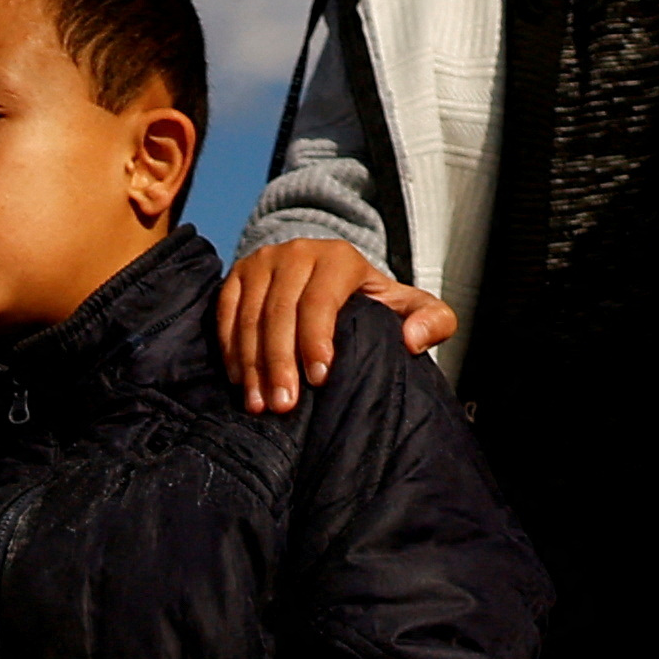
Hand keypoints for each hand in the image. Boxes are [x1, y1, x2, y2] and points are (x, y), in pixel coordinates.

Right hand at [216, 240, 455, 414]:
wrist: (324, 272)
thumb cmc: (368, 300)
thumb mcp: (408, 305)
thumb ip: (432, 319)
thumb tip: (414, 340)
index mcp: (339, 258)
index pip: (320, 300)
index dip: (315, 341)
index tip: (318, 380)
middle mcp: (297, 252)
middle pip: (280, 311)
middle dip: (280, 363)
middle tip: (283, 406)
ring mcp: (262, 261)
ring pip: (250, 316)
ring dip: (252, 364)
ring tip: (259, 404)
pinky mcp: (237, 274)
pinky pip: (226, 314)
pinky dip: (230, 350)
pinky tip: (241, 382)